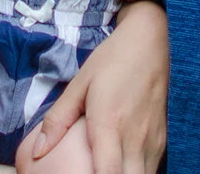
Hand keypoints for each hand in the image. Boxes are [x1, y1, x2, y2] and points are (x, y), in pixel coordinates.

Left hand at [30, 0, 167, 172]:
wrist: (151, 40)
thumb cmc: (112, 59)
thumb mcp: (80, 82)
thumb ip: (59, 118)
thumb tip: (38, 151)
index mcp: (109, 123)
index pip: (108, 173)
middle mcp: (134, 137)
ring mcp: (152, 140)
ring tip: (106, 171)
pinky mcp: (162, 139)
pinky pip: (152, 169)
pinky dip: (138, 173)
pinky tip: (123, 168)